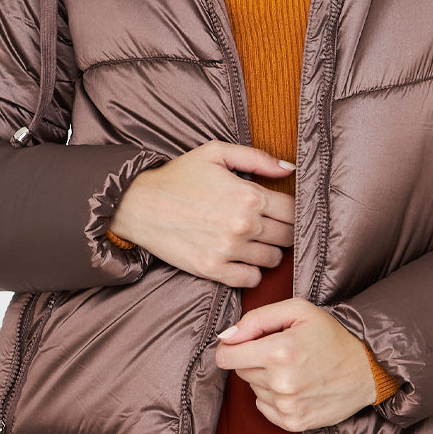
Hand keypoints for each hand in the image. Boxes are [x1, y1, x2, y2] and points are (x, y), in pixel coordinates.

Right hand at [108, 141, 295, 286]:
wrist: (138, 205)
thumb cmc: (178, 176)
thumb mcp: (216, 154)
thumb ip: (257, 158)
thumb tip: (291, 169)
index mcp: (248, 195)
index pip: (293, 210)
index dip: (293, 210)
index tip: (283, 210)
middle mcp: (243, 225)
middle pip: (288, 236)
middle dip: (284, 230)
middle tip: (270, 225)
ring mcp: (228, 250)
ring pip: (273, 259)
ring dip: (268, 250)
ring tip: (253, 240)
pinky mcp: (213, 270)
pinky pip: (251, 280)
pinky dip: (251, 271)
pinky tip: (241, 258)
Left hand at [215, 299, 376, 430]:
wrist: (367, 369)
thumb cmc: (331, 335)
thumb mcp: (298, 311)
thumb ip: (256, 319)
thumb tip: (226, 337)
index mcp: (279, 351)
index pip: (225, 356)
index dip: (232, 347)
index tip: (245, 343)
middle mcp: (280, 382)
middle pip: (239, 371)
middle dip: (254, 359)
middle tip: (282, 351)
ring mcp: (287, 406)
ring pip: (253, 388)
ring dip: (266, 377)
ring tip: (294, 368)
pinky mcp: (293, 422)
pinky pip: (264, 407)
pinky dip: (273, 396)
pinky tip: (296, 386)